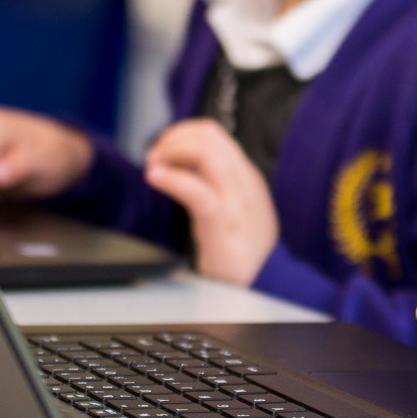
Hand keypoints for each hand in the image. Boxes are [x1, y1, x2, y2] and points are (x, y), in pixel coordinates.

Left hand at [142, 119, 278, 285]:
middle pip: (209, 137)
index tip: (161, 150)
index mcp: (245, 176)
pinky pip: (198, 192)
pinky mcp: (224, 225)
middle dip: (173, 139)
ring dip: (171, 152)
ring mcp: (236, 202)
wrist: (263, 284)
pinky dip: (172, 179)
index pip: (213, 134)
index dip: (181, 133)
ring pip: (207, 154)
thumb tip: (181, 164)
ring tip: (153, 168)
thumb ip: (216, 184)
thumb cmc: (240, 248)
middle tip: (153, 158)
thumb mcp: (234, 207)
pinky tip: (155, 178)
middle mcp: (244, 182)